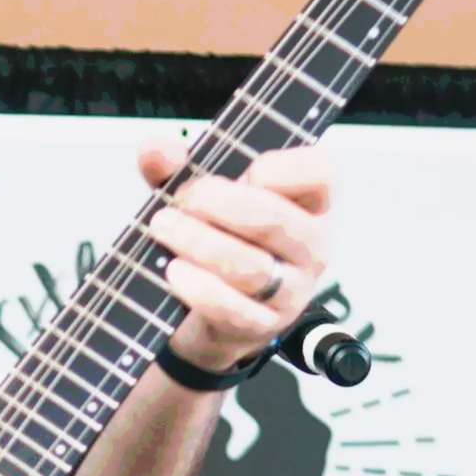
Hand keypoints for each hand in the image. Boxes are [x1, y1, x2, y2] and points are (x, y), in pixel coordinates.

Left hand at [135, 135, 333, 375]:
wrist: (212, 317)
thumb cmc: (219, 243)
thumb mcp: (198, 199)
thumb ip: (178, 169)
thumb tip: (157, 150)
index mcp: (307, 202)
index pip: (318, 173)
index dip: (281, 167)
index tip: (245, 168)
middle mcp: (309, 245)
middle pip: (274, 219)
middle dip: (219, 203)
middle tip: (182, 200)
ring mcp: (292, 290)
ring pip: (251, 266)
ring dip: (200, 244)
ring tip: (164, 229)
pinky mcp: (264, 325)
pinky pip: (235, 309)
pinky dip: (200, 289)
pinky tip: (174, 271)